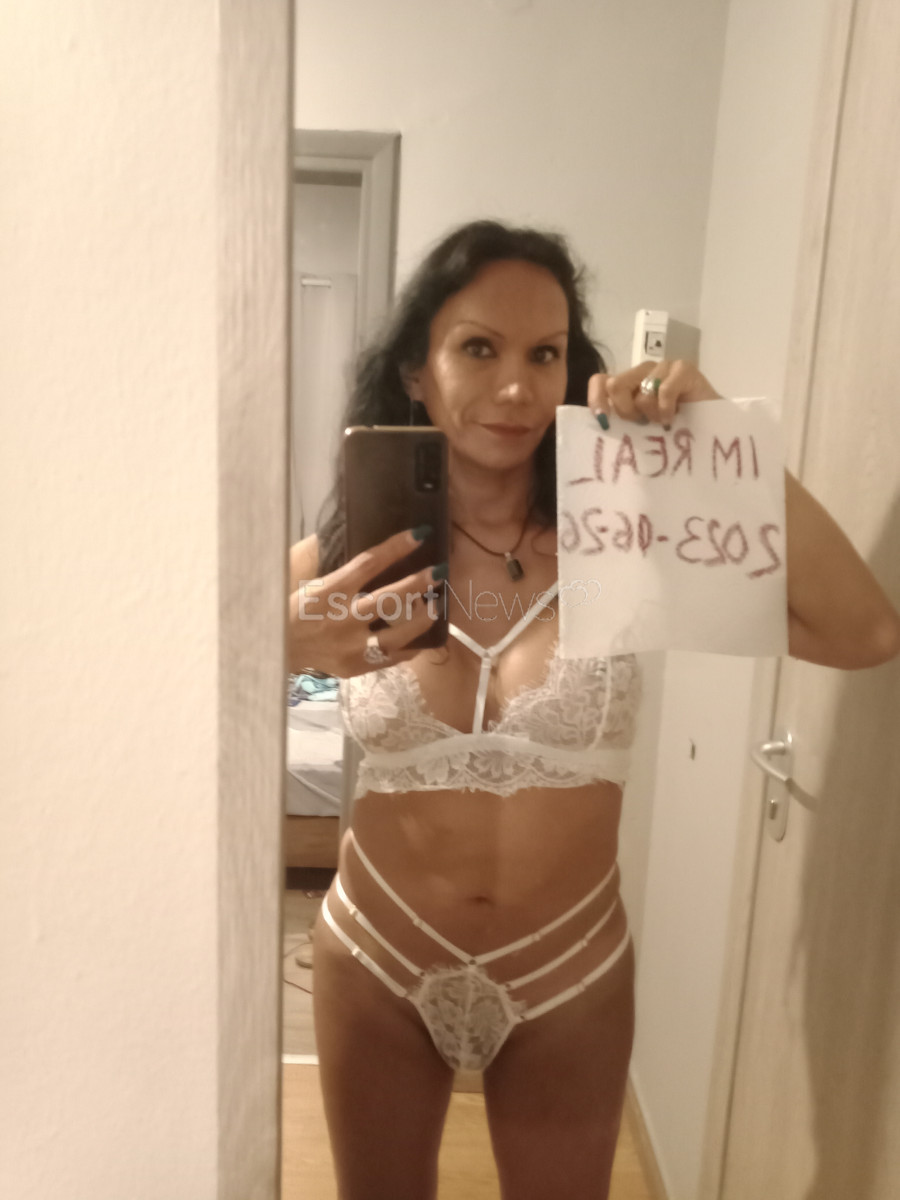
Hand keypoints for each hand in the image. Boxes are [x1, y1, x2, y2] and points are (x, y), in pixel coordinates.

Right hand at [287, 527, 442, 677]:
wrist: (274, 650)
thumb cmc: (289, 608)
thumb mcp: (304, 580)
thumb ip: (328, 560)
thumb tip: (350, 532)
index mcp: (328, 591)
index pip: (368, 563)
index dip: (396, 547)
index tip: (419, 535)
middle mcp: (342, 619)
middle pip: (389, 599)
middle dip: (418, 582)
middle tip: (439, 570)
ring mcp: (351, 646)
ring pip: (396, 634)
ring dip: (421, 619)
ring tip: (435, 606)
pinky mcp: (355, 666)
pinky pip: (390, 658)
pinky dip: (409, 647)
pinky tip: (421, 637)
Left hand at [587, 360, 720, 427]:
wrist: (711, 428)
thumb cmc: (673, 431)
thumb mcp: (640, 428)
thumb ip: (621, 421)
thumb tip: (600, 423)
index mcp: (628, 384)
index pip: (600, 381)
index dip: (596, 400)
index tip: (604, 422)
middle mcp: (642, 372)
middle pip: (615, 385)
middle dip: (626, 411)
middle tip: (643, 423)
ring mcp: (663, 367)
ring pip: (642, 393)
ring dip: (653, 415)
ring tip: (665, 421)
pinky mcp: (684, 368)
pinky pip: (664, 391)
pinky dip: (667, 411)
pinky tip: (674, 418)